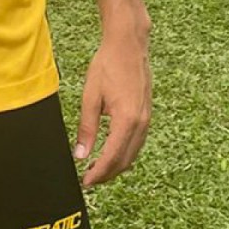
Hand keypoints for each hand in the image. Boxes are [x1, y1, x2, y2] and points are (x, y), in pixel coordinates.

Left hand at [72, 18, 151, 189]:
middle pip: (125, 160)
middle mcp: (141, 123)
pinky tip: (112, 152)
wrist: (128, 45)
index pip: (111, 157)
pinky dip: (125, 152)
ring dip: (116, 165)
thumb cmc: (107, 66)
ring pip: (133, 153)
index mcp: (126, 120)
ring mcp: (147, 119)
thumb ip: (86, 128)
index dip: (98, 173)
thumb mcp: (90, 97)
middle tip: (89, 180)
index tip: (85, 182)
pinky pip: (137, 141)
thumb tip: (81, 154)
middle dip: (107, 174)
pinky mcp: (147, 114)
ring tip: (97, 169)